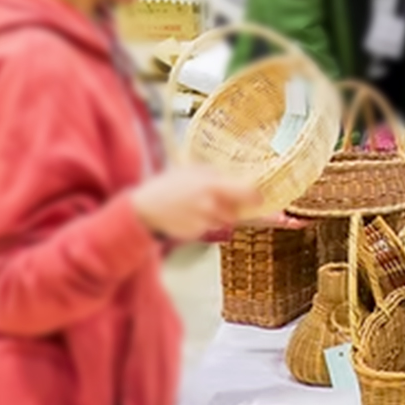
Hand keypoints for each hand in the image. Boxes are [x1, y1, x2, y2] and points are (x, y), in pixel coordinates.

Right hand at [132, 166, 261, 241]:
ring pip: (224, 221)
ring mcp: (204, 222)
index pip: (247, 193)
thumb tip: (240, 178)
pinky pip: (210, 228)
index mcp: (212, 186)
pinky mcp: (197, 234)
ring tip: (201, 205)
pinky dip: (206, 222)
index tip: (259, 197)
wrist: (146, 208)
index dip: (256, 196)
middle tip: (222, 199)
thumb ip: (217, 175)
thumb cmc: (170, 185)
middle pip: (236, 212)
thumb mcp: (194, 170)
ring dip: (219, 215)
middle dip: (233, 207)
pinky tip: (191, 214)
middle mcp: (211, 206)